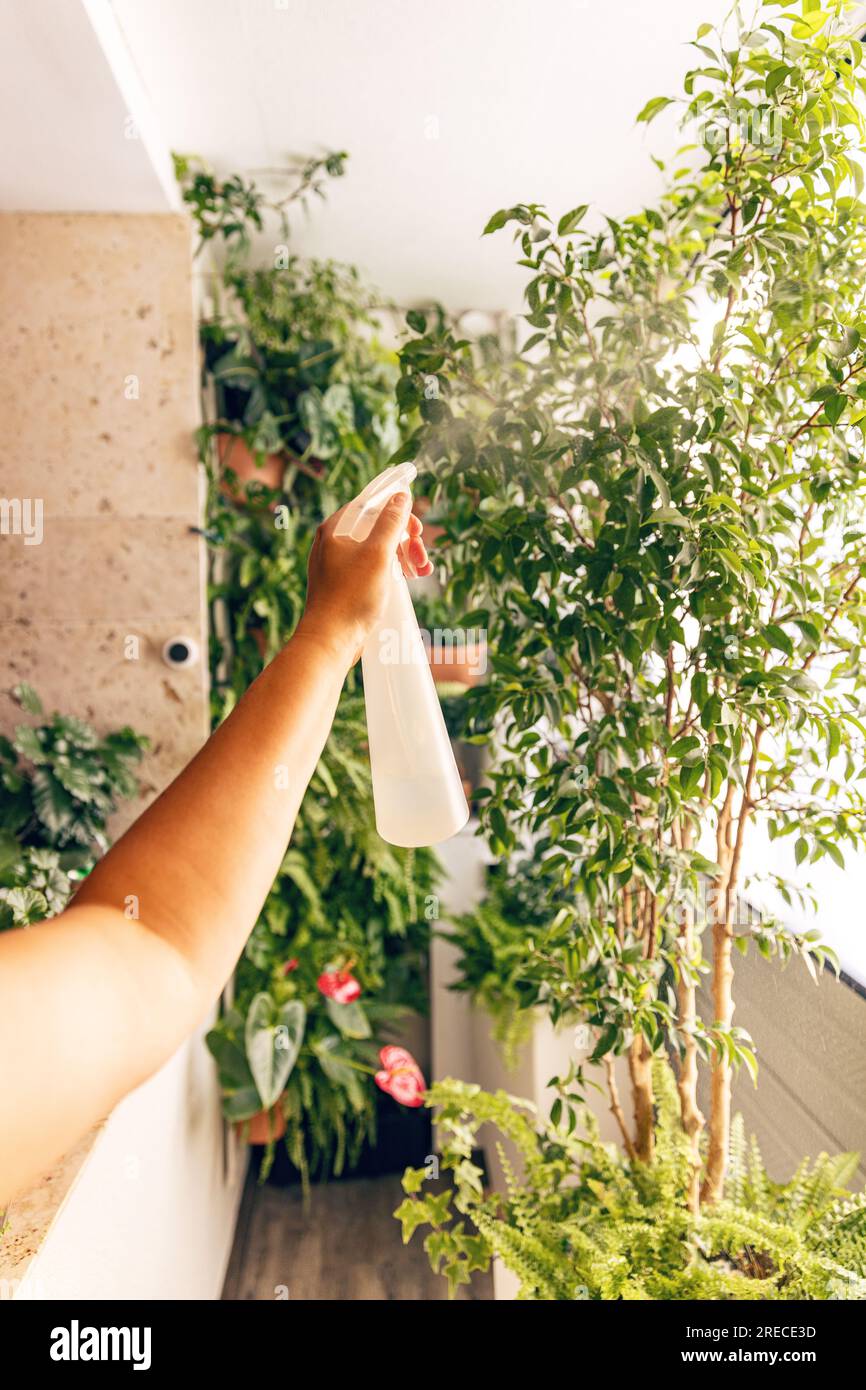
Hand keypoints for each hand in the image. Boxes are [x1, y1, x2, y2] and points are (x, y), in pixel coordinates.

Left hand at [298, 492, 432, 664]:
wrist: (331, 640)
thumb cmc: (350, 596)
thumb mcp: (377, 554)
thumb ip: (391, 522)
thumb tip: (400, 496)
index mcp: (335, 529)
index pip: (370, 504)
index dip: (396, 511)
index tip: (416, 527)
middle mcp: (334, 543)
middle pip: (377, 527)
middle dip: (405, 539)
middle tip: (421, 555)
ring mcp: (340, 564)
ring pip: (378, 549)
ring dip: (403, 555)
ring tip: (422, 571)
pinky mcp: (347, 584)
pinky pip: (374, 567)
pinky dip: (392, 569)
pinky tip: (411, 578)